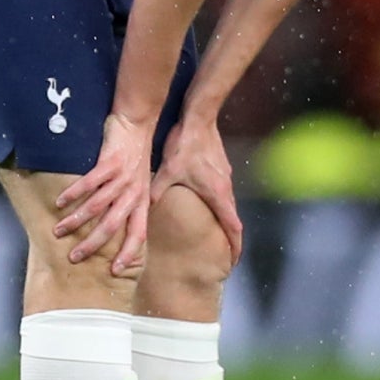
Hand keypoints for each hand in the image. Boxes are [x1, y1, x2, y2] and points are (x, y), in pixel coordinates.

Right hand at [54, 112, 155, 274]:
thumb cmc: (137, 155)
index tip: (115, 271)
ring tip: (59, 231)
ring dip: (76, 221)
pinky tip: (60, 202)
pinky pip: (90, 183)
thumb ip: (134, 203)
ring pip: (97, 207)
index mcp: (142, 201)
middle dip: (92, 244)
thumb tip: (127, 224)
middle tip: (74, 258)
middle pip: (112, 226)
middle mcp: (133, 193)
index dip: (128, 253)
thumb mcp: (142, 183)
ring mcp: (122, 178)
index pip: (138, 234)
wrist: (137, 123)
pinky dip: (73, 194)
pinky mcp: (110, 163)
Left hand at [153, 116, 245, 265]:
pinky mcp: (222, 168)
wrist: (199, 118)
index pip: (232, 227)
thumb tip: (144, 209)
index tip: (233, 262)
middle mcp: (226, 188)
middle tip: (223, 253)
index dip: (234, 246)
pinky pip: (223, 193)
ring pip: (228, 205)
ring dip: (224, 220)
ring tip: (215, 233)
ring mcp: (226, 177)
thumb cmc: (186, 146)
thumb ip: (158, 191)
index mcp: (217, 194)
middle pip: (232, 219)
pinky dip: (219, 205)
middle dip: (229, 237)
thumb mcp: (168, 171)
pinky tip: (207, 204)